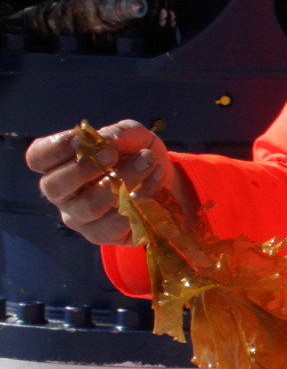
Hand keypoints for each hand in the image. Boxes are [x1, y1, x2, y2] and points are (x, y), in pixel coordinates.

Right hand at [24, 120, 193, 245]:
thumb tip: (107, 141)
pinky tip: (156, 179)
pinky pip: (119, 222)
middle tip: (113, 154)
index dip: (54, 148)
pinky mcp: (106, 235)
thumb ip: (120, 133)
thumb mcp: (133, 136)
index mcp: (59, 165)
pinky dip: (143, 197)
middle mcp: (63, 194)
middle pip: (53, 186)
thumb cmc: (137, 153)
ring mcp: (81, 218)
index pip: (37, 158)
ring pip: (90, 206)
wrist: (166, 180)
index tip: (80, 139)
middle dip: (83, 168)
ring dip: (122, 181)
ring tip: (147, 161)